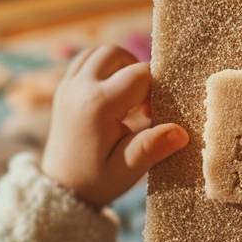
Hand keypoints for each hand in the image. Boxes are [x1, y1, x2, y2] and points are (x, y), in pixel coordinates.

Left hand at [41, 45, 188, 207]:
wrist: (61, 189)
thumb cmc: (96, 180)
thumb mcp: (127, 169)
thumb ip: (152, 147)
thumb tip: (181, 132)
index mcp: (97, 106)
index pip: (139, 74)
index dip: (155, 90)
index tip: (153, 116)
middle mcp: (79, 88)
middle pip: (116, 53)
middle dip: (136, 70)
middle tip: (142, 102)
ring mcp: (68, 86)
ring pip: (99, 52)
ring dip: (119, 65)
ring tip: (128, 96)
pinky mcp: (63, 88)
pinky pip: (84, 60)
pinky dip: (103, 68)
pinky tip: (112, 94)